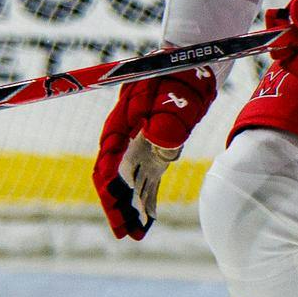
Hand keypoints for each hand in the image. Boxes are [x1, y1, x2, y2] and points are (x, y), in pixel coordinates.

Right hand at [92, 65, 218, 238]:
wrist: (189, 61)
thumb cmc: (178, 76)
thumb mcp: (171, 97)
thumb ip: (165, 122)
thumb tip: (163, 148)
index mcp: (120, 125)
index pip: (107, 167)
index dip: (110, 195)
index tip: (115, 216)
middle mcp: (125, 137)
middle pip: (114, 178)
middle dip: (117, 208)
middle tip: (124, 235)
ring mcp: (138, 142)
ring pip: (129, 181)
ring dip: (131, 207)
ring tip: (135, 235)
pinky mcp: (154, 146)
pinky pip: (146, 176)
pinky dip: (146, 196)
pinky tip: (149, 217)